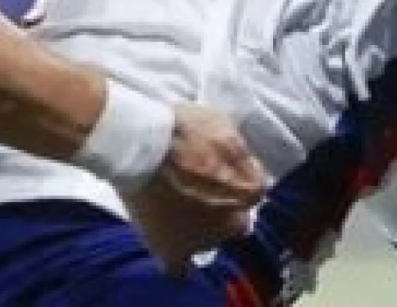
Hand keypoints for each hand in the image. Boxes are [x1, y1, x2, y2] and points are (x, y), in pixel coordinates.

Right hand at [122, 104, 267, 275]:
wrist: (141, 144)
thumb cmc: (183, 130)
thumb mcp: (224, 128)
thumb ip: (240, 155)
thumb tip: (246, 168)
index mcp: (250, 193)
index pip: (254, 192)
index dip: (238, 179)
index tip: (221, 170)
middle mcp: (232, 223)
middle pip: (234, 222)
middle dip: (223, 210)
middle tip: (199, 190)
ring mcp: (201, 241)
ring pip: (208, 241)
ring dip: (199, 229)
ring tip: (176, 208)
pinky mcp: (170, 250)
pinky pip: (177, 268)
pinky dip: (177, 257)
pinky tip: (170, 243)